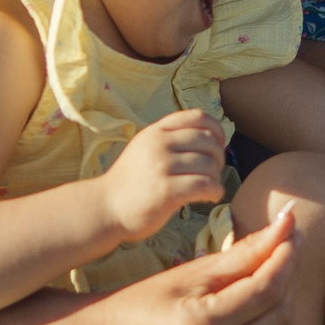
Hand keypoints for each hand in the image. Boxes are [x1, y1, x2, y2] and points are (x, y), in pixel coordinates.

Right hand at [72, 212, 297, 324]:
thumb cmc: (141, 302)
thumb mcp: (188, 273)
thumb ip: (243, 252)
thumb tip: (288, 223)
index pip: (266, 288)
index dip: (285, 257)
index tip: (290, 234)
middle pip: (278, 317)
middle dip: (286, 281)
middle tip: (281, 255)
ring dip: (279, 310)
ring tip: (264, 285)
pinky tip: (254, 322)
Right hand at [102, 109, 228, 239]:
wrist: (105, 207)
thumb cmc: (132, 181)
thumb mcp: (146, 148)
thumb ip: (171, 138)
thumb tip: (212, 137)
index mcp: (156, 131)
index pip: (198, 117)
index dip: (216, 130)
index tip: (219, 146)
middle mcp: (159, 144)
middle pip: (208, 141)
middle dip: (218, 157)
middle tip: (214, 172)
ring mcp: (162, 166)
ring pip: (209, 164)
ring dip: (216, 176)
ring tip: (209, 187)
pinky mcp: (166, 190)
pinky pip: (205, 185)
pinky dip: (215, 190)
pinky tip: (210, 196)